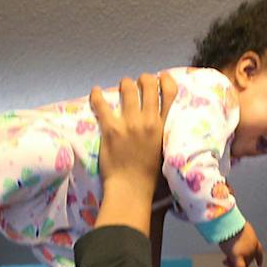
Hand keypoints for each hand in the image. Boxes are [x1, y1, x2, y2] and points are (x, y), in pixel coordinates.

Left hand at [90, 73, 178, 234]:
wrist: (131, 189)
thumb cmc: (149, 177)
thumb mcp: (165, 151)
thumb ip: (163, 134)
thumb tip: (160, 123)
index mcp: (163, 127)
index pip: (170, 92)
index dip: (165, 79)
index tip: (160, 77)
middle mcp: (148, 121)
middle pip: (148, 84)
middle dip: (142, 79)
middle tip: (137, 84)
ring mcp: (129, 123)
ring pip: (127, 88)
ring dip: (124, 85)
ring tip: (121, 88)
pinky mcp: (111, 129)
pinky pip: (101, 104)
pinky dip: (97, 95)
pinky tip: (96, 92)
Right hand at [221, 223, 264, 266]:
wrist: (229, 222)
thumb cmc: (231, 225)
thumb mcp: (237, 233)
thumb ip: (236, 243)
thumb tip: (229, 256)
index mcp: (254, 241)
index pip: (258, 252)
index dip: (259, 259)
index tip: (259, 265)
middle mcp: (252, 249)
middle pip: (245, 261)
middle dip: (235, 262)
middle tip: (225, 260)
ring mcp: (247, 253)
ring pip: (239, 265)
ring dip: (230, 265)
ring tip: (224, 260)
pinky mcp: (238, 257)